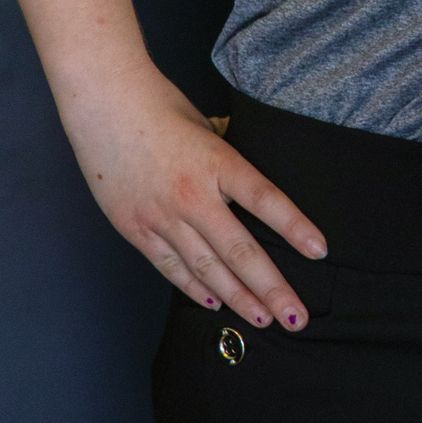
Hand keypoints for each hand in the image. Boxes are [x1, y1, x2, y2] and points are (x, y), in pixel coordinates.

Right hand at [63, 68, 325, 330]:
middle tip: (296, 317)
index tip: (319, 252)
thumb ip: (230, 153)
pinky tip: (216, 303)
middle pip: (240, 250)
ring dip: (238, 298)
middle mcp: (192, 195)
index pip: (266, 201)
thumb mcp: (207, 123)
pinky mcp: (135, 228)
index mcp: (217, 162)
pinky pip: (170, 266)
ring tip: (264, 320)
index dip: (295, 228)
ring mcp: (161, 216)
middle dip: (271, 288)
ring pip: (207, 268)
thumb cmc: (157, 105)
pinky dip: (194, 287)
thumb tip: (248, 174)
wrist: (102, 102)